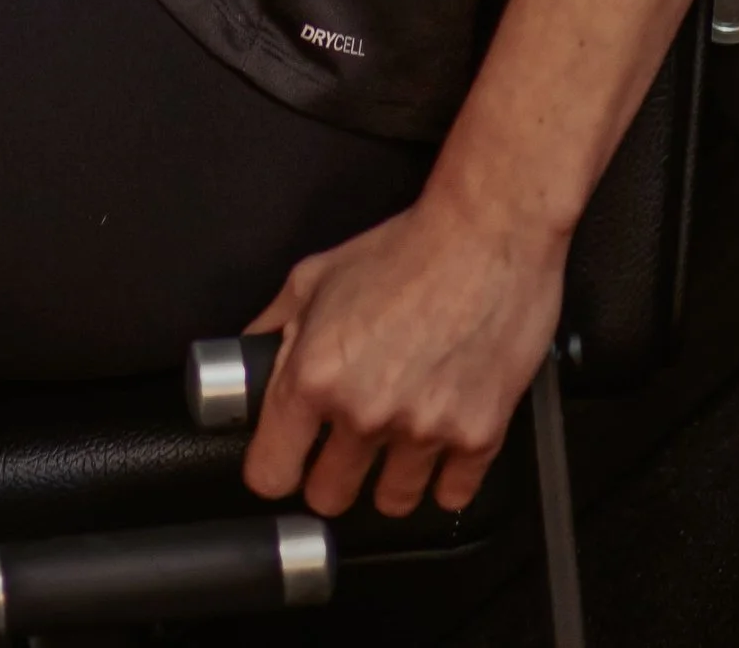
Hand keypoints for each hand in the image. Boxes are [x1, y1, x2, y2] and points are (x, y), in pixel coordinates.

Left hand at [240, 187, 562, 520]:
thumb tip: (250, 360)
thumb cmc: (405, 248)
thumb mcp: (317, 275)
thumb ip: (274, 326)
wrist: (488, 235)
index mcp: (316, 375)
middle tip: (347, 440)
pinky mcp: (477, 437)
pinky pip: (451, 497)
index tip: (287, 458)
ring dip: (390, 478)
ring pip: (391, 504)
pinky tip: (441, 437)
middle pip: (329, 498)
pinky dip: (446, 475)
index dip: (274, 466)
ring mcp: (423, 431)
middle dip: (332, 473)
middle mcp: (364, 413)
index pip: (270, 473)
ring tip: (398, 436)